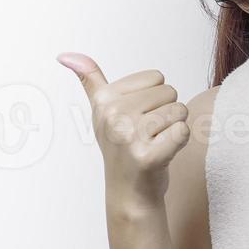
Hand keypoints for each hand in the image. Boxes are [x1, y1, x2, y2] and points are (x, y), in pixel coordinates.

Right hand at [56, 52, 190, 209]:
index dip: (154, 98)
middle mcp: (113, 115)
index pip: (157, 77)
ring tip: (155, 143)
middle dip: (166, 113)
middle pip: (170, 91)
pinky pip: (183, 132)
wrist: (128, 192)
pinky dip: (179, 143)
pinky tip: (162, 155)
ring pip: (179, 110)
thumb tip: (65, 55)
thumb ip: (90, 80)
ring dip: (174, 128)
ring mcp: (129, 137)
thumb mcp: (102, 111)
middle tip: (148, 134)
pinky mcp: (148, 157)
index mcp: (104, 99)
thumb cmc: (121, 147)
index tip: (137, 118)